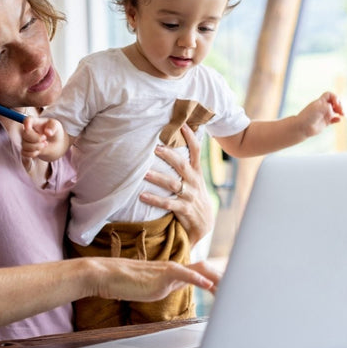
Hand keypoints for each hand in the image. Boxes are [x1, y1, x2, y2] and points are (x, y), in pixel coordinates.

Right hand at [19, 115, 61, 159]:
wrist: (55, 142)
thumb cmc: (54, 131)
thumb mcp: (56, 126)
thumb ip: (53, 127)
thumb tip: (47, 132)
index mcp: (34, 122)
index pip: (27, 120)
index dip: (26, 123)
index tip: (28, 127)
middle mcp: (27, 130)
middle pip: (25, 134)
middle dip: (37, 139)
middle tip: (45, 139)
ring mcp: (25, 140)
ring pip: (25, 145)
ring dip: (37, 147)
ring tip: (45, 144)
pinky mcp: (25, 149)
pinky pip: (25, 153)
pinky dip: (33, 154)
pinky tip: (39, 150)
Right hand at [87, 258, 220, 300]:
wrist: (107, 276)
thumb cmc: (124, 283)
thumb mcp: (148, 288)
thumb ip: (162, 287)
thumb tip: (169, 291)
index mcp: (172, 272)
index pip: (200, 273)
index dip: (215, 280)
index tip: (228, 288)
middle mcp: (174, 269)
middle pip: (205, 270)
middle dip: (223, 279)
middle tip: (238, 288)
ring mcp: (169, 271)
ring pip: (200, 270)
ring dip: (217, 280)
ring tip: (232, 287)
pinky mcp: (161, 276)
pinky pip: (184, 275)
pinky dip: (198, 278)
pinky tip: (208, 284)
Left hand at [139, 124, 214, 238]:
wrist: (204, 223)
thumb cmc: (194, 196)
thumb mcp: (195, 180)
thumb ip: (186, 166)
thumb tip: (170, 146)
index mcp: (197, 172)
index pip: (196, 151)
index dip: (191, 137)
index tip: (182, 124)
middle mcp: (194, 182)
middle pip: (182, 165)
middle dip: (169, 155)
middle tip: (154, 147)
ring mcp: (189, 196)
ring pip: (173, 184)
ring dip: (158, 178)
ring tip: (144, 172)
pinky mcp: (184, 209)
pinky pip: (168, 203)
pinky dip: (154, 199)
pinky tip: (142, 195)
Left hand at [298, 91, 343, 136]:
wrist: (302, 127)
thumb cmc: (307, 116)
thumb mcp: (318, 108)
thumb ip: (327, 106)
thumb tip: (333, 110)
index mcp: (320, 102)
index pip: (329, 95)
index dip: (335, 97)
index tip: (336, 103)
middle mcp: (323, 107)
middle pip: (335, 102)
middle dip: (340, 105)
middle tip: (341, 110)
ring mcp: (325, 115)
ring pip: (335, 111)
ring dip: (340, 111)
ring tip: (342, 114)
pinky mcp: (325, 122)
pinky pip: (334, 120)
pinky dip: (337, 119)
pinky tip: (338, 120)